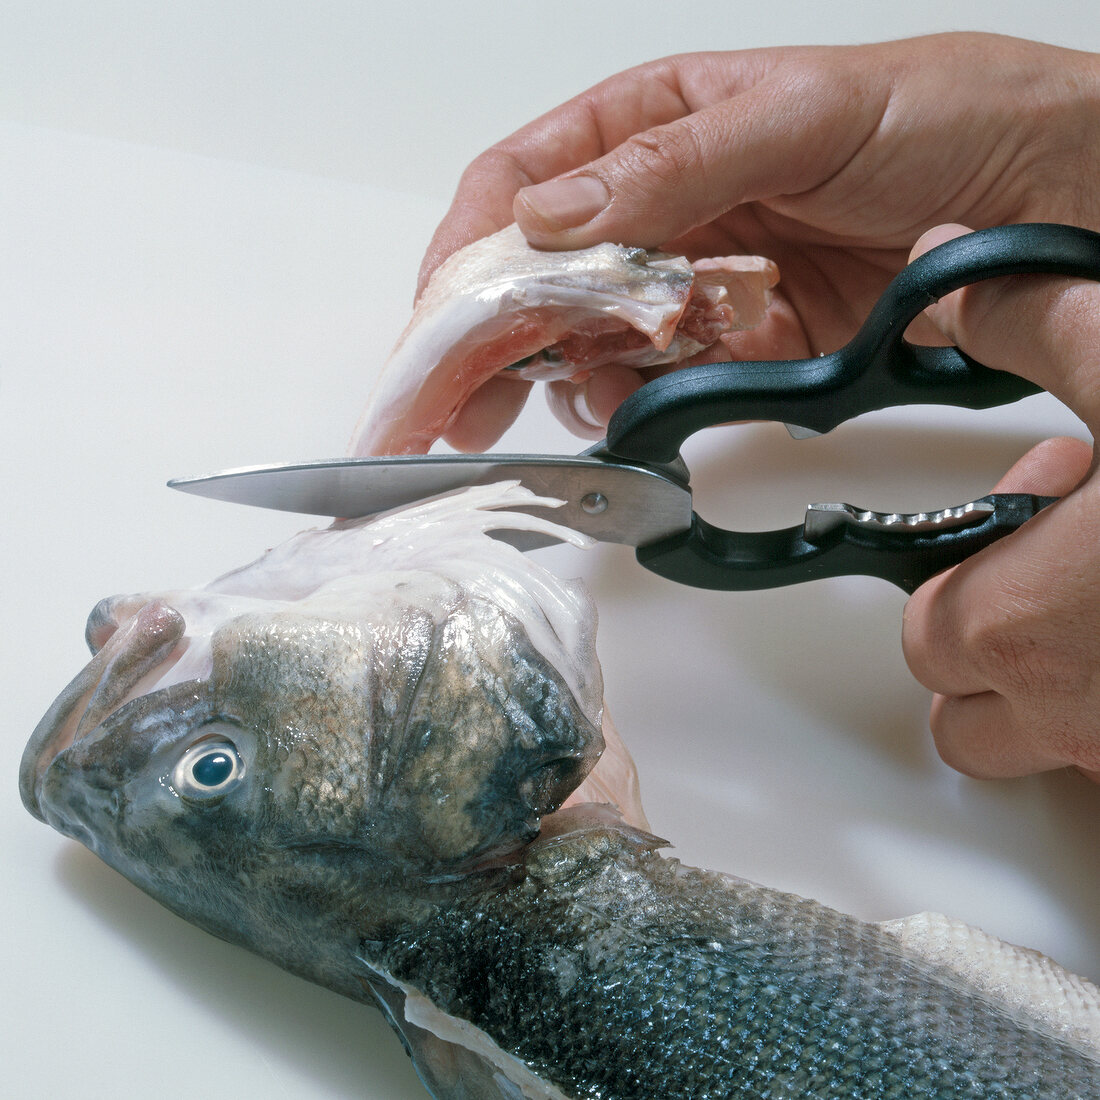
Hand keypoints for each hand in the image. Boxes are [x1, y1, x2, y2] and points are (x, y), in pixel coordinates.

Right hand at [419, 32, 1099, 448]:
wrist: (1051, 194)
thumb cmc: (937, 116)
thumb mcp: (801, 115)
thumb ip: (675, 164)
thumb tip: (552, 214)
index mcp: (655, 125)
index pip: (524, 184)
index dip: (467, 252)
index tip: (435, 321)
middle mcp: (663, 205)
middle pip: (540, 278)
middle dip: (486, 342)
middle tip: (446, 411)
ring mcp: (699, 280)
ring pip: (593, 338)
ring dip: (570, 375)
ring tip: (570, 398)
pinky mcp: (742, 343)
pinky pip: (664, 379)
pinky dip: (642, 400)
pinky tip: (634, 403)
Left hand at [902, 224, 1099, 782]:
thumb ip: (1027, 322)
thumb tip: (947, 279)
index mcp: (1023, 630)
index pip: (926, 636)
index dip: (962, 568)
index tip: (1037, 500)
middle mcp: (1083, 721)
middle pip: (973, 716)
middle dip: (1005, 638)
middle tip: (1078, 552)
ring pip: (1065, 749)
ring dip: (1083, 671)